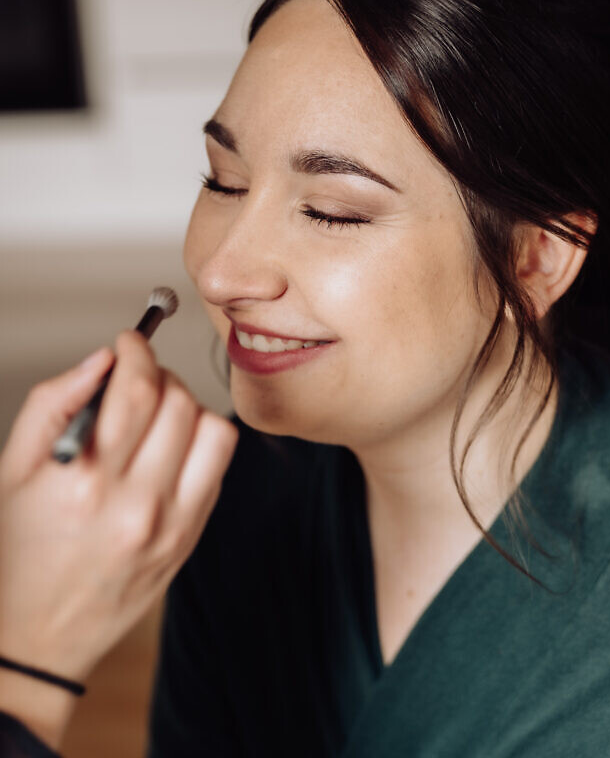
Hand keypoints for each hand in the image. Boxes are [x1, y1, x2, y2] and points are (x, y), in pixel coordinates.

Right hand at [0, 331, 237, 697]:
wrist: (42, 635)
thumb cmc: (24, 549)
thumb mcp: (14, 471)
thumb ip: (54, 403)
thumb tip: (100, 358)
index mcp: (84, 483)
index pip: (136, 390)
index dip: (138, 351)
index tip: (130, 342)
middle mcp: (135, 505)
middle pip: (179, 402)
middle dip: (160, 373)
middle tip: (138, 377)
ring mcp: (171, 526)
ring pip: (214, 429)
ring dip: (188, 407)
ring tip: (158, 414)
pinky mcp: (191, 538)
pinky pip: (219, 467)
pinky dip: (200, 443)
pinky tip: (169, 450)